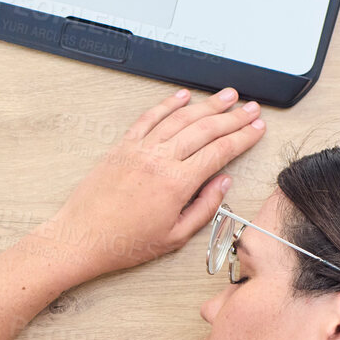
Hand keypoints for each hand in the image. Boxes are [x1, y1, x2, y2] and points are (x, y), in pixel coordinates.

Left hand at [28, 88, 265, 281]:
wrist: (82, 237)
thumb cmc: (125, 242)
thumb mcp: (175, 237)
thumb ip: (205, 208)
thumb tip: (223, 183)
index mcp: (177, 183)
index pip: (220, 151)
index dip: (243, 138)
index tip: (257, 129)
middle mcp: (160, 160)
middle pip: (205, 129)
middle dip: (233, 117)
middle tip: (251, 108)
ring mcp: (140, 149)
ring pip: (181, 118)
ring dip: (207, 105)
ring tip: (227, 96)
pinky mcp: (123, 146)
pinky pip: (150, 117)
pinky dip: (168, 104)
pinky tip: (183, 96)